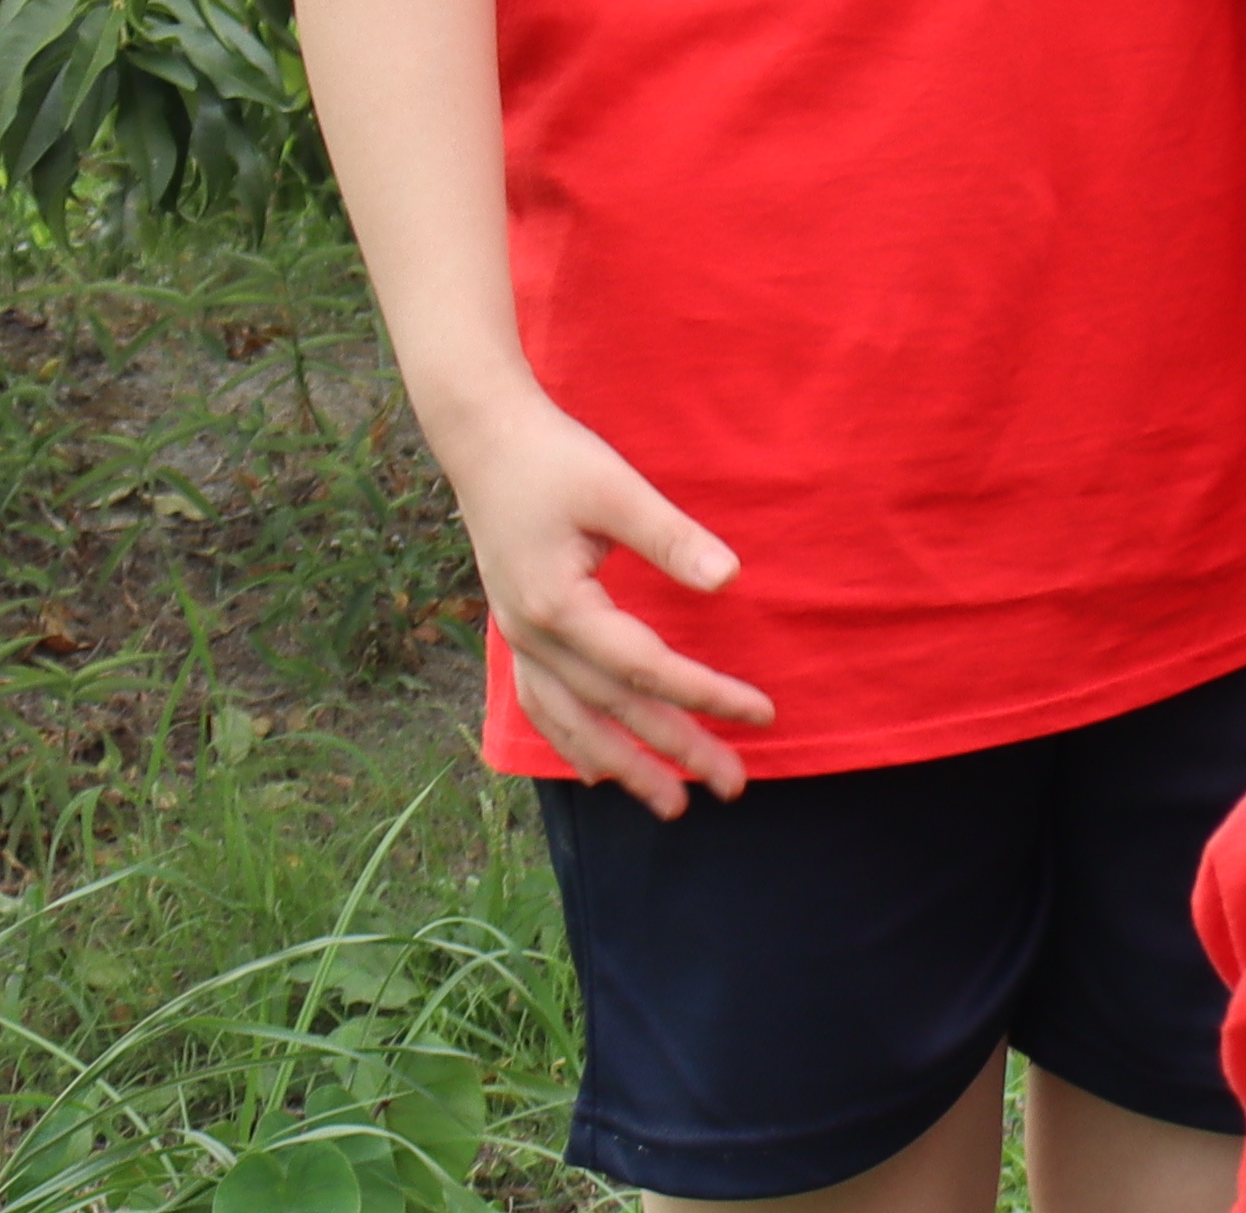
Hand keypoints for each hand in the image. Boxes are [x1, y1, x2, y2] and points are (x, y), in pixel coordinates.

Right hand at [428, 384, 770, 812]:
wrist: (484, 441)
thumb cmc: (555, 460)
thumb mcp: (617, 489)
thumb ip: (671, 537)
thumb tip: (730, 579)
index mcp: (558, 607)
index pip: (646, 668)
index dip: (706, 695)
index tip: (761, 715)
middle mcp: (532, 637)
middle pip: (613, 710)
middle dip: (674, 752)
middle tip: (732, 786)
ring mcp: (518, 640)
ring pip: (571, 723)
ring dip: (621, 766)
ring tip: (669, 805)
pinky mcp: (518, 631)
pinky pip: (544, 706)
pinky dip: (572, 742)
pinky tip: (597, 769)